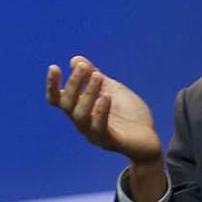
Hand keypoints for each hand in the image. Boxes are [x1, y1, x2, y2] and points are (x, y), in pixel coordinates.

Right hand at [47, 56, 165, 201]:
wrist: (149, 138)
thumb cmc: (128, 114)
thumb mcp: (111, 89)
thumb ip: (93, 76)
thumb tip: (75, 59)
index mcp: (81, 110)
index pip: (58, 100)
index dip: (52, 85)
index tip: (54, 67)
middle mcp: (83, 123)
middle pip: (68, 105)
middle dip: (74, 84)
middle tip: (84, 67)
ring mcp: (95, 134)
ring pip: (81, 116)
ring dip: (88, 94)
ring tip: (97, 76)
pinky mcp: (110, 141)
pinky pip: (100, 128)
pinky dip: (101, 111)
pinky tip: (106, 97)